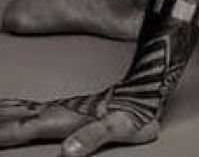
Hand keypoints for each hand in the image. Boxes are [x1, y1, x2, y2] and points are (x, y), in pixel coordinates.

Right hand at [0, 89, 157, 154]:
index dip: (3, 134)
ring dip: (2, 112)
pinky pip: (34, 107)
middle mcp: (59, 111)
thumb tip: (67, 153)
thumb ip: (92, 138)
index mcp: (65, 119)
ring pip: (23, 110)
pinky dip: (16, 107)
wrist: (149, 83)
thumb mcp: (118, 128)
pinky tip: (12, 109)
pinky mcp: (69, 106)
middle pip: (19, 118)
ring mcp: (63, 106)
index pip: (25, 129)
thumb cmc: (136, 110)